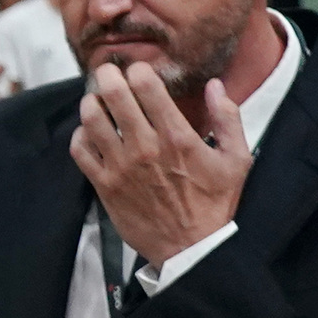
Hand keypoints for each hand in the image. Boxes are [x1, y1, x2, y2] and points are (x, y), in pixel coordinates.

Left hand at [70, 61, 250, 265]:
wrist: (191, 247)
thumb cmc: (215, 203)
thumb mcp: (236, 159)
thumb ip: (227, 118)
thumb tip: (216, 86)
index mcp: (177, 137)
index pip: (147, 88)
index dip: (138, 70)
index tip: (138, 69)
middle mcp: (145, 148)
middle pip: (113, 97)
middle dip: (107, 77)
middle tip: (108, 73)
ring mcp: (120, 167)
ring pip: (91, 120)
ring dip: (91, 103)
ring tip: (96, 100)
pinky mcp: (104, 185)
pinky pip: (80, 151)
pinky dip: (80, 135)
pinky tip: (89, 132)